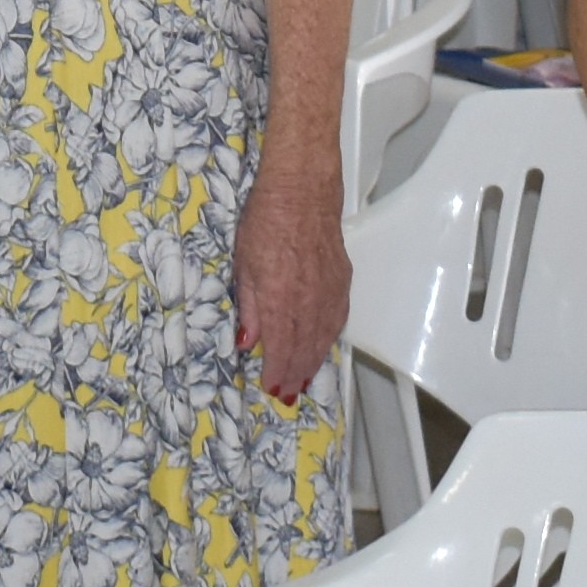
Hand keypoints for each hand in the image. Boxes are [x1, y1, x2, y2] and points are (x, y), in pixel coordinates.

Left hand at [233, 169, 351, 398]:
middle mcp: (309, 301)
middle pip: (305, 348)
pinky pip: (337, 319)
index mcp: (280, 298)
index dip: (277, 372)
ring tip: (304, 380)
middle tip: (288, 394)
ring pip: (324, 338)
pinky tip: (323, 346)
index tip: (272, 388)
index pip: (281, 347)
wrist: (302, 191)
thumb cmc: (266, 221)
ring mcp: (330, 292)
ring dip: (313, 362)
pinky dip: (329, 339)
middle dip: (295, 375)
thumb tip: (247, 342)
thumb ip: (249, 307)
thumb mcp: (244, 264)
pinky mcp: (342, 280)